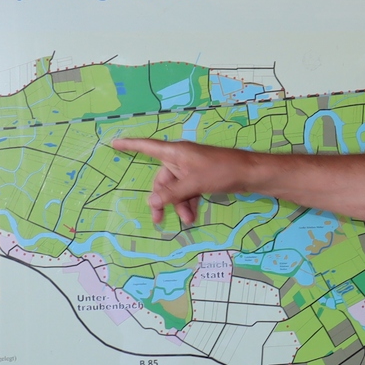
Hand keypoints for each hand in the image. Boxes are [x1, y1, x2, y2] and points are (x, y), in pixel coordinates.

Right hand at [110, 137, 250, 226]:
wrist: (249, 174)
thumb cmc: (221, 171)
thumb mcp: (193, 184)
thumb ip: (171, 193)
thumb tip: (151, 202)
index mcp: (175, 152)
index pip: (147, 146)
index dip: (130, 145)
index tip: (114, 143)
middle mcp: (181, 158)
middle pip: (162, 179)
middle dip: (162, 199)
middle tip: (159, 221)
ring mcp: (191, 167)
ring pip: (175, 188)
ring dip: (178, 204)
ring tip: (187, 220)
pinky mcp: (201, 176)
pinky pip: (187, 190)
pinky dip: (188, 201)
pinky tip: (193, 215)